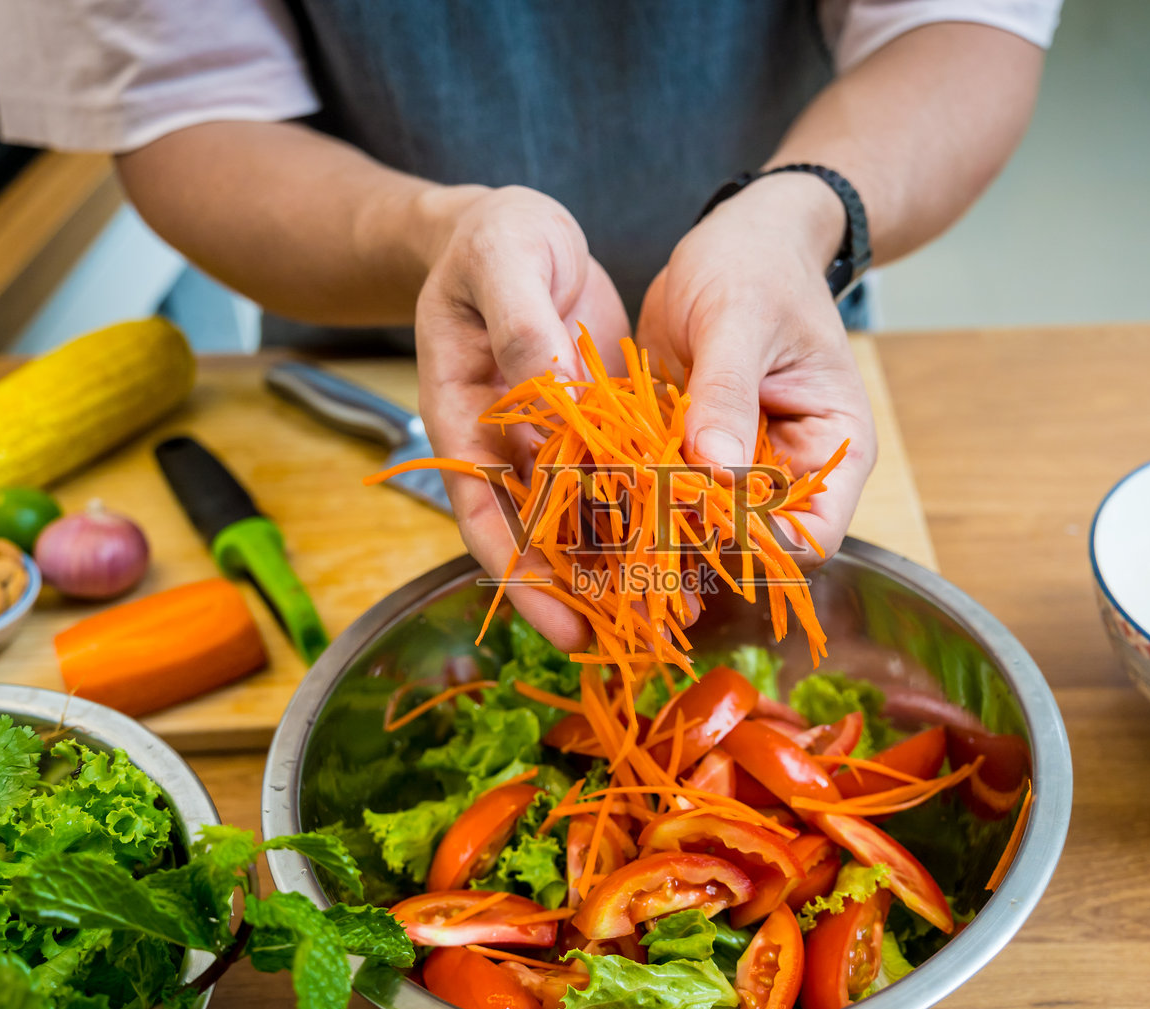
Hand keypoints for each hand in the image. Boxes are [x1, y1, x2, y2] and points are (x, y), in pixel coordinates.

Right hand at [414, 185, 628, 650]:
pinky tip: (686, 541)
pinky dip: (644, 510)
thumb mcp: (507, 261)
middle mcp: (504, 441)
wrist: (521, 228)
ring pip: (578, 516)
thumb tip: (551, 390)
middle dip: (573, 591)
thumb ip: (524, 327)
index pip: (481, 512)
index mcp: (463, 414)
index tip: (558, 618)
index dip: (517, 572)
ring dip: (614, 561)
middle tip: (623, 639)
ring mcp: (548, 439)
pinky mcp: (592, 426)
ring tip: (662, 610)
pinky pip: (618, 479)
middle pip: (531, 533)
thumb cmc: (497, 238)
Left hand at [636, 173, 876, 563]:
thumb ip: (727, 392)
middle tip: (635, 530)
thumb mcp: (739, 320)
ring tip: (606, 518)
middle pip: (753, 547)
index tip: (699, 519)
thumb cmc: (756, 266)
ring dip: (657, 528)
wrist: (735, 240)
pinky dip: (632, 498)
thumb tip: (716, 468)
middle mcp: (789, 471)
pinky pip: (663, 495)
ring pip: (702, 530)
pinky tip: (592, 493)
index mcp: (833, 448)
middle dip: (698, 545)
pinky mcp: (689, 456)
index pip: (812, 536)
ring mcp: (737, 468)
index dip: (759, 543)